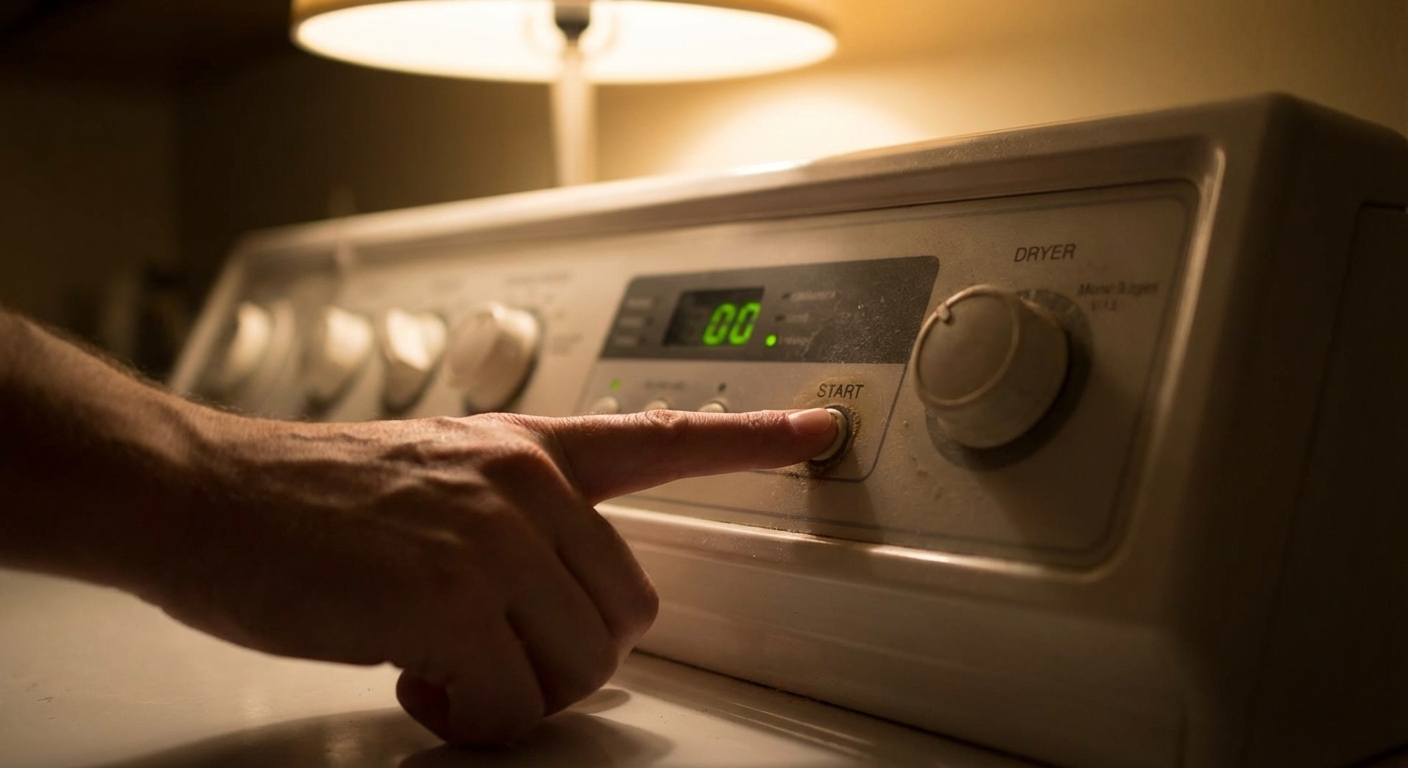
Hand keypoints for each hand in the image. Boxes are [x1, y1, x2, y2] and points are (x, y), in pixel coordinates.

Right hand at [151, 408, 837, 744]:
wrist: (205, 494)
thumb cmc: (305, 496)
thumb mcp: (433, 472)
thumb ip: (511, 516)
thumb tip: (556, 594)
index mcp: (528, 448)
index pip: (662, 436)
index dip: (753, 438)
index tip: (818, 429)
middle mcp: (527, 484)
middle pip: (629, 611)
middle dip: (571, 655)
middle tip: (497, 653)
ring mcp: (493, 540)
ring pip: (580, 665)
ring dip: (519, 691)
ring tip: (445, 664)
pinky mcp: (450, 600)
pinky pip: (511, 706)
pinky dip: (472, 720)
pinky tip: (419, 683)